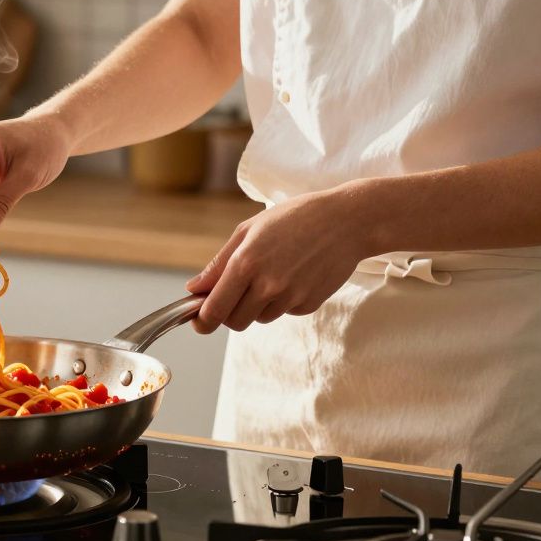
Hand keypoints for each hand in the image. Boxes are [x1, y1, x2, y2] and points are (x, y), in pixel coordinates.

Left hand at [186, 189, 373, 332]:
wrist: (347, 221)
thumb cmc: (294, 218)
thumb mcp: (249, 230)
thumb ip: (218, 264)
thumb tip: (194, 289)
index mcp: (246, 263)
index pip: (214, 310)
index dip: (202, 320)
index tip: (199, 320)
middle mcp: (268, 284)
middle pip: (235, 322)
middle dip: (229, 313)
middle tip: (235, 293)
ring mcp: (291, 297)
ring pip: (259, 318)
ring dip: (257, 305)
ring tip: (272, 273)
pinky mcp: (309, 304)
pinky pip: (284, 313)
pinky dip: (282, 301)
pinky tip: (294, 275)